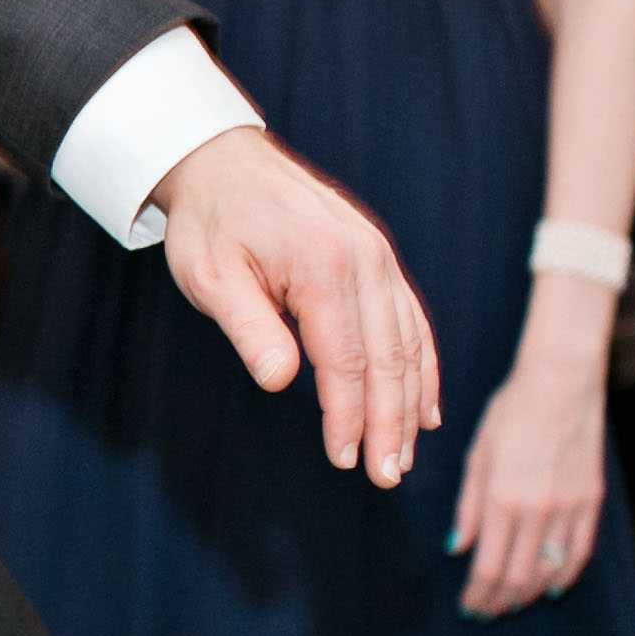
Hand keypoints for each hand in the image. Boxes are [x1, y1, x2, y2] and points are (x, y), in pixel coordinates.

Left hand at [151, 125, 440, 484]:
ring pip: (409, 341)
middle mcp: (364, 260)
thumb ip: (250, 329)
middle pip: (389, 357)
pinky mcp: (379, 256)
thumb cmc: (209, 224)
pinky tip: (424, 404)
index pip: (346, 361)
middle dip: (390, 422)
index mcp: (323, 268)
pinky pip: (411, 318)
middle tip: (387, 475)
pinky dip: (422, 363)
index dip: (348, 416)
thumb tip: (282, 382)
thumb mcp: (210, 277)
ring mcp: (379, 255)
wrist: (222, 160)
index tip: (344, 460)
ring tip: (405, 453)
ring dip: (411, 401)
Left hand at [448, 324, 607, 616]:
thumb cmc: (510, 415)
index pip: (488, 566)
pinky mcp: (592, 501)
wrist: (561, 386)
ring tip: (512, 602)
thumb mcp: (477, 456)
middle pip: (518, 576)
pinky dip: (564, 575)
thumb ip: (468, 507)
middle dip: (500, 600)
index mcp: (502, 499)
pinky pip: (579, 552)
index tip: (469, 605)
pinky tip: (551, 586)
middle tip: (487, 610)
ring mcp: (569, 508)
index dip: (478, 593)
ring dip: (528, 593)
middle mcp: (538, 510)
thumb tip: (457, 547)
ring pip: (549, 570)